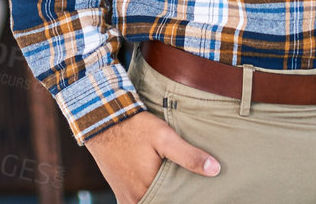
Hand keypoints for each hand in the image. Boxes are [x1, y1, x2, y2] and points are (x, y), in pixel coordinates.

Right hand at [85, 111, 219, 203]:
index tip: (200, 196)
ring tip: (175, 190)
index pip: (174, 203)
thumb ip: (189, 155)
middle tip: (187, 190)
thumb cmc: (134, 126)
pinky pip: (137, 203)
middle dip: (173, 198)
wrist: (100, 119)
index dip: (186, 199)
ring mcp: (126, 198)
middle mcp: (136, 200)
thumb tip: (215, 169)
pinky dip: (150, 199)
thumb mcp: (164, 136)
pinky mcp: (120, 192)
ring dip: (162, 199)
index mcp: (148, 191)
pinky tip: (158, 189)